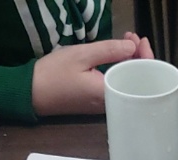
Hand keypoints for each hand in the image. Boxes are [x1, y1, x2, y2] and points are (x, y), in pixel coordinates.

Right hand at [31, 34, 154, 116]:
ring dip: (129, 62)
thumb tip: (133, 46)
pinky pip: (116, 86)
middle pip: (136, 81)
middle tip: (132, 37)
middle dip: (138, 57)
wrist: (31, 93)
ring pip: (126, 83)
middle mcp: (110, 103)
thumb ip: (109, 51)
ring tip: (127, 41)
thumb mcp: (82, 55)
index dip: (146, 57)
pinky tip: (117, 56)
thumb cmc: (54, 74)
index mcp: (109, 94)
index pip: (139, 78)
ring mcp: (103, 105)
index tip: (140, 39)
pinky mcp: (97, 102)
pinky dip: (119, 70)